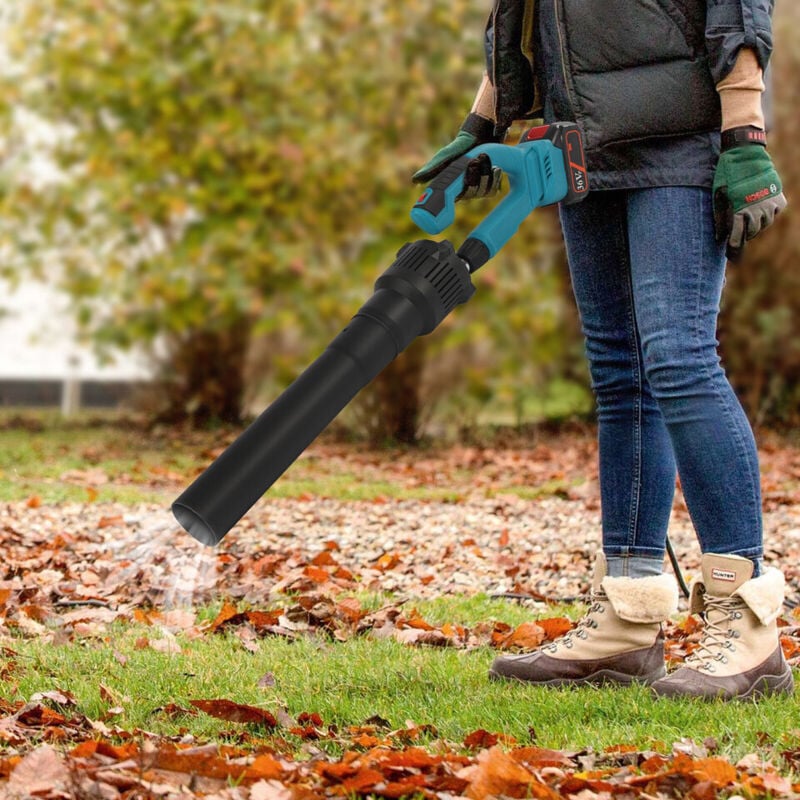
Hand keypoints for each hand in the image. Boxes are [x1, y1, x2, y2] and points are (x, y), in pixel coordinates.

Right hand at [413, 113, 503, 199]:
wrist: (481, 135)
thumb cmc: (460, 146)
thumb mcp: (446, 156)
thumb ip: (432, 169)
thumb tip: (414, 181)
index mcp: (452, 187)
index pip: (451, 202)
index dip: (452, 203)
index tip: (455, 198)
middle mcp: (465, 191)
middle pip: (470, 194)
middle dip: (473, 177)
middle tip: (473, 161)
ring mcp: (478, 189)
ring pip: (482, 192)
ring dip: (485, 174)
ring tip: (484, 158)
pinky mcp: (492, 186)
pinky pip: (493, 190)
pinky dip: (495, 178)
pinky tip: (495, 168)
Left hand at [712, 128, 786, 261]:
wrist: (745, 154)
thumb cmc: (727, 175)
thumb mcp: (718, 196)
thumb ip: (720, 217)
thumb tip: (720, 237)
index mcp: (739, 211)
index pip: (737, 237)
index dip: (734, 247)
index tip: (731, 255)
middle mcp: (756, 210)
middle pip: (752, 232)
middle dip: (745, 234)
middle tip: (740, 233)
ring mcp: (770, 204)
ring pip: (765, 224)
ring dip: (757, 224)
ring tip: (749, 220)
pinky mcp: (779, 198)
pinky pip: (775, 213)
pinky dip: (768, 214)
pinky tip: (761, 209)